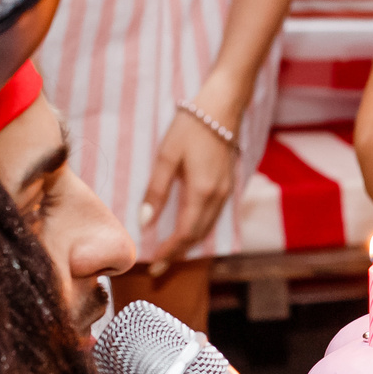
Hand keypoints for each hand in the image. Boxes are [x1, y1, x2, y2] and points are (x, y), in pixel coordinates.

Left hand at [138, 102, 241, 270]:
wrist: (223, 106)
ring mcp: (226, 192)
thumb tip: (144, 221)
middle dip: (178, 254)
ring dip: (189, 243)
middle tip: (159, 267)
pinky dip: (199, 230)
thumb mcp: (166, 156)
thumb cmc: (191, 126)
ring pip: (207, 228)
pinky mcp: (228, 186)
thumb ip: (156, 191)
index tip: (154, 266)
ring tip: (170, 253)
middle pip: (197, 236)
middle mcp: (217, 198)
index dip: (169, 253)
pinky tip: (187, 230)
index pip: (184, 234)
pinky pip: (213, 217)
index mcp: (202, 192)